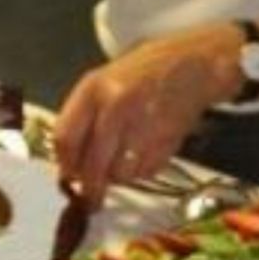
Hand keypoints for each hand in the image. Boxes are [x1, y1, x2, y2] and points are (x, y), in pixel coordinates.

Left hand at [53, 27, 237, 204]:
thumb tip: (67, 158)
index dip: (65, 164)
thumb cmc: (146, 71)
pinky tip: (142, 154)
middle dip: (89, 187)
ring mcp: (144, 125)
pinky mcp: (167, 140)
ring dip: (117, 177)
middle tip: (90, 195)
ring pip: (119, 174)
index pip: (65, 139)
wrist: (194, 64)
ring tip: (121, 163)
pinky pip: (145, 172)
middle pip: (91, 165)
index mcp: (94, 89)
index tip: (67, 176)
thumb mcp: (103, 80)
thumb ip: (83, 115)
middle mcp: (116, 107)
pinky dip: (141, 172)